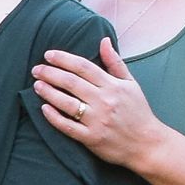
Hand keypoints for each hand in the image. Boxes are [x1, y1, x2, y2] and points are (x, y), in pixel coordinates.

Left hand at [32, 38, 166, 169]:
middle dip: (50, 73)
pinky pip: (68, 126)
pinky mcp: (92, 138)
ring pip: (66, 103)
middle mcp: (104, 101)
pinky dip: (54, 117)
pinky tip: (44, 108)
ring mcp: (97, 120)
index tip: (49, 55)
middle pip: (71, 82)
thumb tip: (104, 40)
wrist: (148, 144)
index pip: (83, 67)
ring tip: (37, 85)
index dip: (64, 59)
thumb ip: (115, 62)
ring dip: (48, 92)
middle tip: (37, 69)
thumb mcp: (131, 84)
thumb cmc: (138, 112)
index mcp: (113, 86)